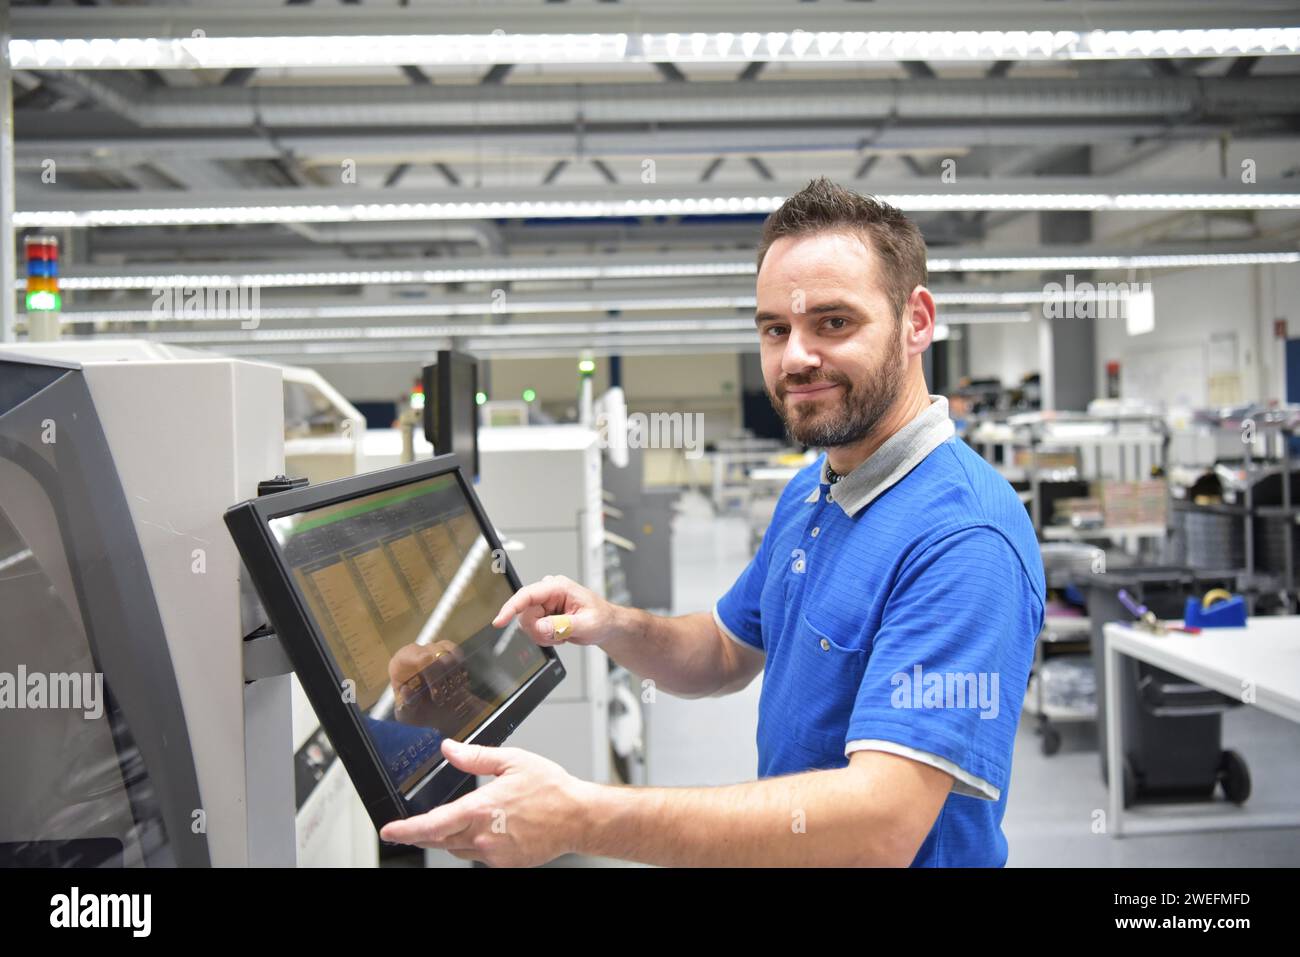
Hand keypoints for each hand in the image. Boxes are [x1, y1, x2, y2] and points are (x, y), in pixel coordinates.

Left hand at [379, 739, 591, 866]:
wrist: (578, 817)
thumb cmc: (551, 789)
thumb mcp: (512, 761)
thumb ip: (475, 757)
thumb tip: (449, 749)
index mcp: (481, 809)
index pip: (432, 824)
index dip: (406, 830)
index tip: (389, 831)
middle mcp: (483, 836)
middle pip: (439, 839)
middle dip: (423, 832)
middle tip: (411, 826)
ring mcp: (493, 854)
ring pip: (457, 849)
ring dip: (450, 836)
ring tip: (462, 819)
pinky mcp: (505, 864)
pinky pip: (477, 856)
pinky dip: (474, 844)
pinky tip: (488, 829)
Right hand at [492, 574, 623, 646]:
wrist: (606, 625)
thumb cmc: (602, 619)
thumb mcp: (587, 624)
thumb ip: (563, 626)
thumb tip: (541, 626)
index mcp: (558, 587)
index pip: (527, 595)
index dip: (511, 608)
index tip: (500, 621)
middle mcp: (548, 592)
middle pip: (525, 614)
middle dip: (539, 630)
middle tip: (559, 636)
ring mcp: (544, 603)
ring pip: (527, 624)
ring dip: (544, 635)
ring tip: (563, 634)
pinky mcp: (542, 614)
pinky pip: (533, 630)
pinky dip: (545, 637)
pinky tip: (560, 634)